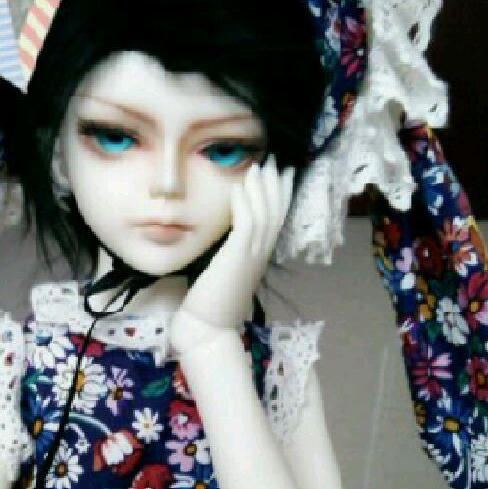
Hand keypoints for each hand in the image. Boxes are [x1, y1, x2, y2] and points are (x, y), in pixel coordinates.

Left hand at [171, 157, 293, 352]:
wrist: (207, 327)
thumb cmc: (210, 303)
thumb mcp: (225, 271)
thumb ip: (230, 253)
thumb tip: (226, 236)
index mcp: (259, 257)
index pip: (276, 220)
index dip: (280, 195)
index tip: (280, 174)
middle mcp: (261, 254)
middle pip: (276, 212)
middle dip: (276, 185)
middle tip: (275, 162)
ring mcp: (252, 255)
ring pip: (265, 213)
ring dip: (262, 187)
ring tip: (259, 166)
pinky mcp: (238, 256)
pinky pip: (247, 223)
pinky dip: (245, 202)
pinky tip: (239, 186)